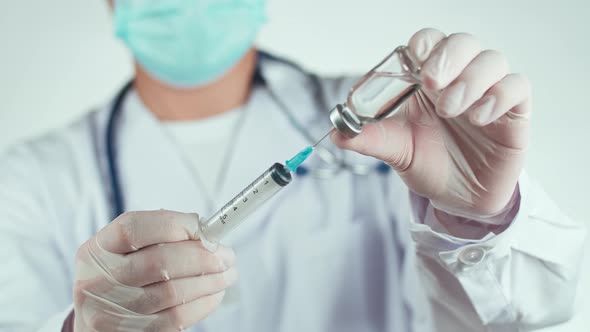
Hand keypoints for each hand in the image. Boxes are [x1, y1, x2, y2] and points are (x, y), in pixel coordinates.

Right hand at [72, 210, 236, 331]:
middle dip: (203, 256)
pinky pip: (177, 318)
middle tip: (227, 255)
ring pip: (173, 292)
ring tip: (227, 273)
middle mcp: (98, 281)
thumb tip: (206, 234)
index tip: (204, 228)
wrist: (99, 317)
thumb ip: (160, 237)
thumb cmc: (122, 276)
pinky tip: (214, 294)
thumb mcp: (125, 251)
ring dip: (211, 281)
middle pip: (159, 261)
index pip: (134, 228)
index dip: (175, 224)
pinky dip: (203, 303)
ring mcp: (112, 312)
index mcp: (96, 250)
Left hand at [333, 28, 530, 219]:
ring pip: (492, 59)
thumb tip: (337, 133)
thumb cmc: (429, 166)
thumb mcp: (396, 152)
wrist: (458, 201)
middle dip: (448, 55)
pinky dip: (498, 95)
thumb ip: (370, 139)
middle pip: (463, 42)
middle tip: (431, 82)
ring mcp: (487, 94)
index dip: (424, 43)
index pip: (430, 43)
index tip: (414, 57)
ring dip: (471, 78)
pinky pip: (517, 87)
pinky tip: (479, 118)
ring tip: (451, 109)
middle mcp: (459, 81)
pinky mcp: (513, 114)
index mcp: (427, 83)